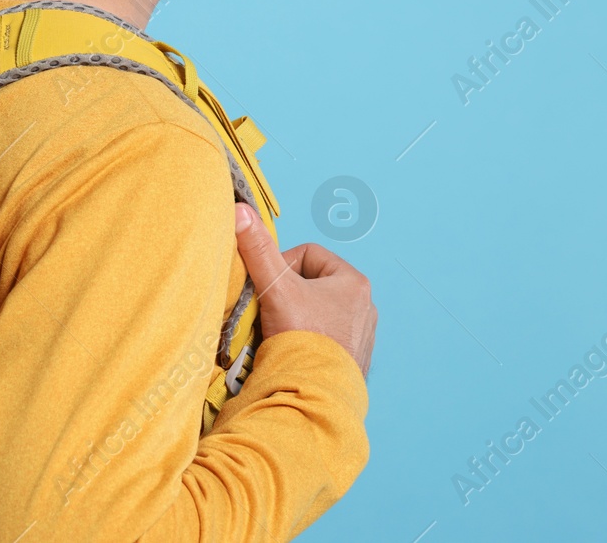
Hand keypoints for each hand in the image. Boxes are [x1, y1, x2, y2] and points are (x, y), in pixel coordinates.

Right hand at [233, 203, 376, 377]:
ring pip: (319, 313)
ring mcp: (363, 336)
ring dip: (298, 318)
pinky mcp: (355, 361)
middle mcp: (365, 306)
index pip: (307, 255)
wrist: (316, 396)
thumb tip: (241, 211)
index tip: (271, 290)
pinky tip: (296, 353)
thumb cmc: (301, 337)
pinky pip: (327, 340)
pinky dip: (309, 341)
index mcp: (354, 282)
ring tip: (282, 334)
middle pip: (313, 285)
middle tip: (273, 313)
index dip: (281, 267)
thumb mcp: (275, 287)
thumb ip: (257, 249)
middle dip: (289, 296)